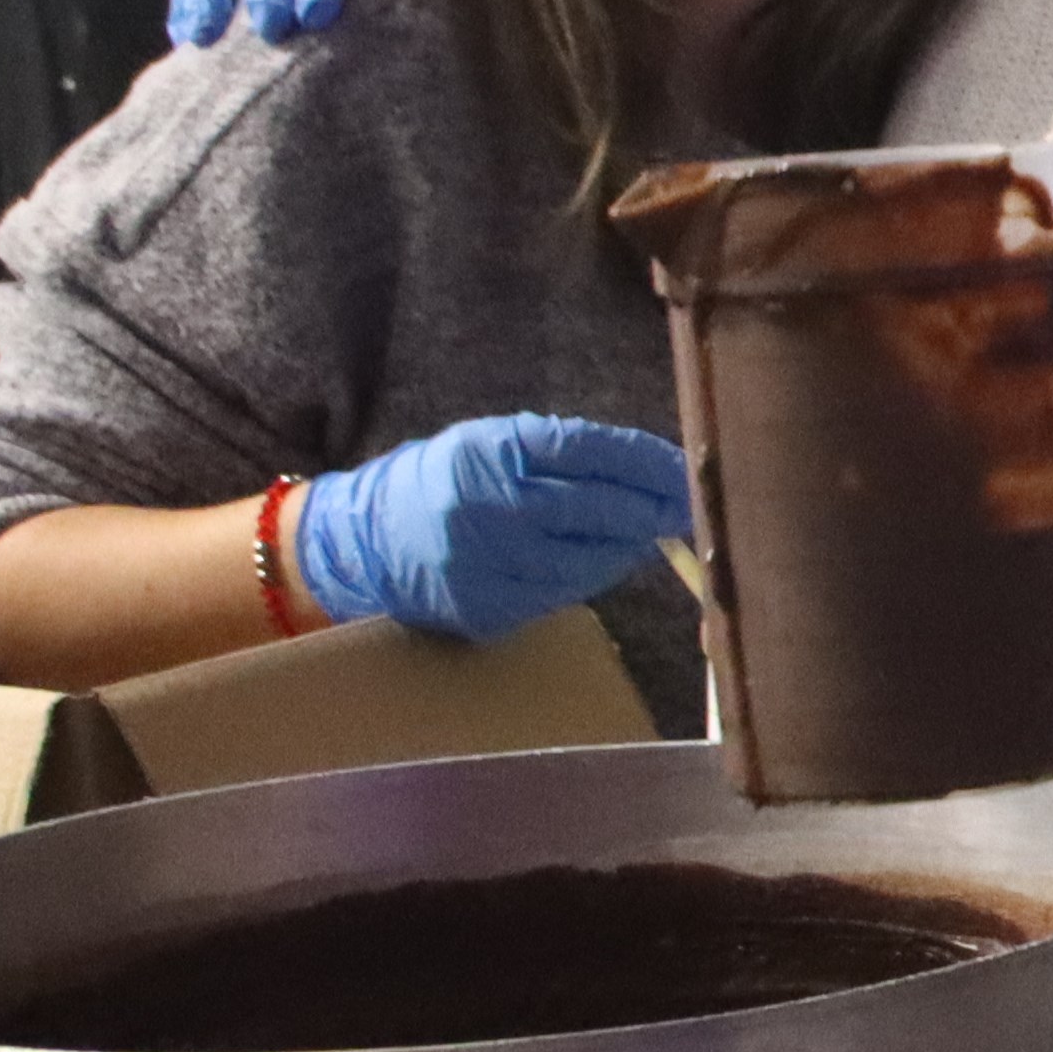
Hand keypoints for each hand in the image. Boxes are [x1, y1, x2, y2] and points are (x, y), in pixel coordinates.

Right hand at [286, 414, 691, 642]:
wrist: (367, 543)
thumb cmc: (443, 482)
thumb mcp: (491, 443)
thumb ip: (562, 453)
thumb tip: (648, 472)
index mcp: (490, 453)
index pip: (587, 450)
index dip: (644, 461)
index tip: (682, 468)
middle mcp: (489, 508)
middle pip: (596, 509)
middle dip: (651, 508)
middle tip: (685, 505)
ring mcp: (487, 564)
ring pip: (588, 560)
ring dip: (627, 546)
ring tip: (645, 530)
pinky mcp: (489, 608)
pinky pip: (562, 593)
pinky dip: (592, 574)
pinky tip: (603, 558)